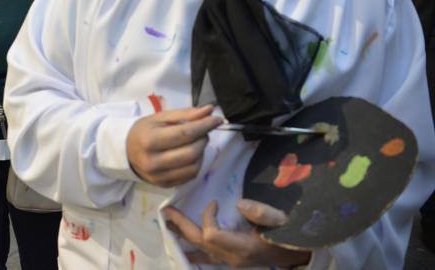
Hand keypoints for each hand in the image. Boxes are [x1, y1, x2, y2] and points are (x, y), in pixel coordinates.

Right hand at [125, 105, 221, 186]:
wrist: (126, 152)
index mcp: (150, 140)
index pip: (185, 133)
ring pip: (194, 166)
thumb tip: (210, 110)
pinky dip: (197, 163)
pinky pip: (190, 176)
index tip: (217, 119)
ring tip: (197, 142)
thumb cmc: (144, 131)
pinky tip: (192, 154)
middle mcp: (153, 161)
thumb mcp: (160, 118)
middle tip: (203, 131)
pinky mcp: (164, 185)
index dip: (205, 126)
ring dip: (202, 152)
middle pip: (191, 152)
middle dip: (203, 139)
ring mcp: (159, 176)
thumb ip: (185, 114)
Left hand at [163, 199, 310, 267]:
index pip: (211, 234)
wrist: (296, 252)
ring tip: (168, 226)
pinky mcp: (230, 260)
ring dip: (183, 238)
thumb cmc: (289, 233)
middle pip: (200, 243)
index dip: (207, 217)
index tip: (212, 202)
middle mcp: (232, 258)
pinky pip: (207, 256)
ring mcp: (230, 262)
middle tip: (166, 212)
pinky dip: (194, 248)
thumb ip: (262, 213)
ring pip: (200, 252)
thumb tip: (239, 203)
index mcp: (242, 248)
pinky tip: (184, 243)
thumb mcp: (280, 220)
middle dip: (182, 226)